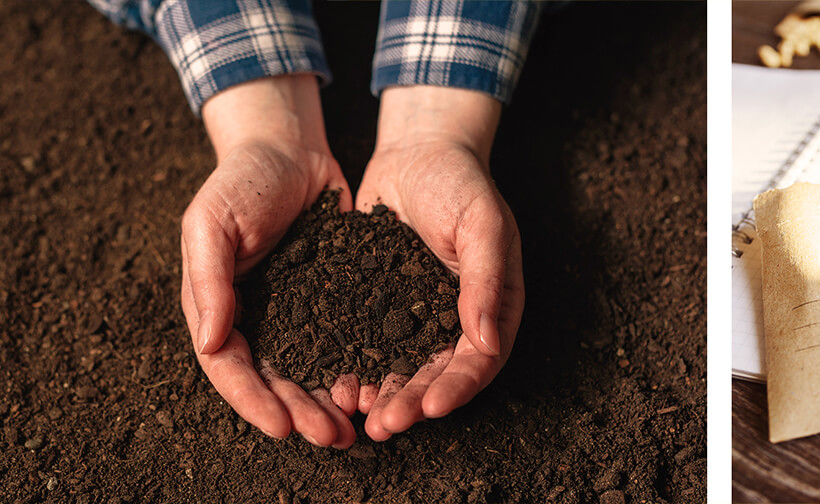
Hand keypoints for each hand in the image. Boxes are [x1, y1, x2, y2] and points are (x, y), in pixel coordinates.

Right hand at [180, 74, 358, 447]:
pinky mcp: (329, 301)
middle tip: (330, 436)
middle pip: (271, 381)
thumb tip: (208, 342)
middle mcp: (251, 318)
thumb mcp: (211, 221)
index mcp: (215, 306)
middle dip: (298, 412)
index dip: (253, 400)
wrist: (289, 146)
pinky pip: (339, 344)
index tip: (281, 426)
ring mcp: (290, 313)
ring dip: (325, 403)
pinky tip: (374, 387)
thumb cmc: (240, 178)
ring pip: (306, 372)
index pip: (227, 366)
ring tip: (353, 428)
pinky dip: (352, 369)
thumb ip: (208, 280)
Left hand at [341, 85, 525, 440]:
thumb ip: (487, 281)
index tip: (431, 408)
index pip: (479, 363)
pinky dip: (350, 365)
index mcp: (491, 309)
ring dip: (378, 394)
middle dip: (409, 404)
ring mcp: (413, 317)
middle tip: (383, 425)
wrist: (418, 151)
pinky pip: (364, 343)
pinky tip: (328, 381)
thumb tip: (488, 342)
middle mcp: (453, 322)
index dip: (456, 389)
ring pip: (397, 368)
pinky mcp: (375, 306)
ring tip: (352, 413)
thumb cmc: (462, 183)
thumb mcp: (483, 225)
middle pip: (434, 377)